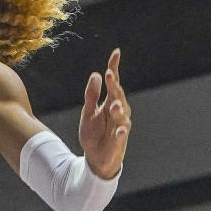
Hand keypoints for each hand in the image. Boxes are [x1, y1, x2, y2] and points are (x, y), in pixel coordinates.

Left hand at [79, 48, 131, 178]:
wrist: (95, 157)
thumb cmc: (94, 133)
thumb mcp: (88, 111)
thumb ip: (91, 94)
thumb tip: (96, 74)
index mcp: (110, 103)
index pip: (114, 83)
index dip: (115, 67)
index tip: (116, 52)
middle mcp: (118, 113)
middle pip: (118, 96)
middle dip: (115, 86)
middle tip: (111, 74)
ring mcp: (120, 127)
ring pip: (122, 116)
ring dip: (119, 109)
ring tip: (114, 103)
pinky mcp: (118, 142)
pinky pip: (121, 136)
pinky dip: (121, 133)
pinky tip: (121, 129)